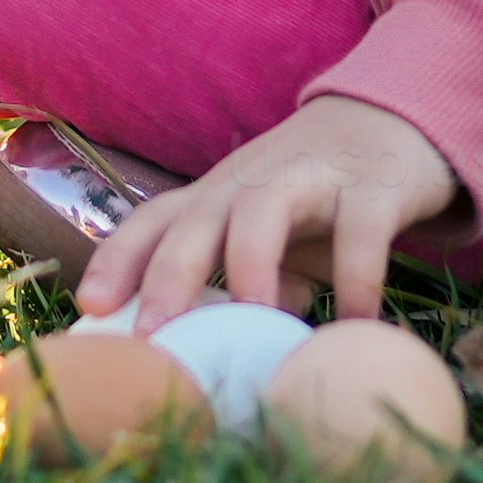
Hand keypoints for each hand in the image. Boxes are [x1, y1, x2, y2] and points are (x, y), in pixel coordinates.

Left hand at [85, 93, 463, 330]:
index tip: (90, 308)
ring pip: (262, 209)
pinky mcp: (372, 186)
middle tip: (155, 333)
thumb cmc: (314, 196)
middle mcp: (252, 183)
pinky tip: (359, 323)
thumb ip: (246, 292)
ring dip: (251, 261)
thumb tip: (226, 362)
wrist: (393, 120)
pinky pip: (360, 229)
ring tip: (254, 315)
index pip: (154, 221)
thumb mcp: (271, 241)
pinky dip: (358, 277)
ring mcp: (310, 178)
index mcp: (217, 197)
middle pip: (196, 218)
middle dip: (169, 272)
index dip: (117, 260)